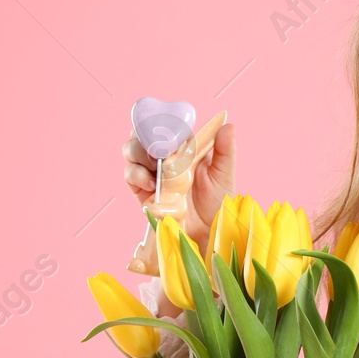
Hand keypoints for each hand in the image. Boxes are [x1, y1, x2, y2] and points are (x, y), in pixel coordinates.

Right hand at [122, 120, 236, 256]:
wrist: (207, 235)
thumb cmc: (217, 204)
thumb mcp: (224, 176)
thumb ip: (225, 151)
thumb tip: (228, 125)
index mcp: (184, 149)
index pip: (167, 127)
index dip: (163, 122)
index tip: (170, 128)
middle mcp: (164, 158)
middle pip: (143, 135)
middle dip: (145, 135)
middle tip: (159, 147)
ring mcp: (151, 174)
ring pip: (132, 151)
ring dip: (138, 152)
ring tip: (154, 163)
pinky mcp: (142, 192)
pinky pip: (130, 176)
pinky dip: (136, 175)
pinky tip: (151, 183)